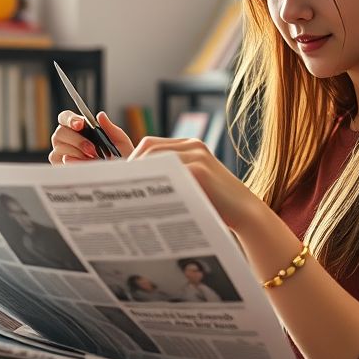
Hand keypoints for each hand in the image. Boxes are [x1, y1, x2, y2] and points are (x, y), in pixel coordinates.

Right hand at [48, 110, 134, 164]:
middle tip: (92, 149)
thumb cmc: (118, 160)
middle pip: (60, 131)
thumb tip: (100, 115)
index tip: (80, 124)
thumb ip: (110, 128)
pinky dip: (76, 162)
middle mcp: (67, 139)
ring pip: (60, 147)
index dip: (70, 119)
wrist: (119, 178)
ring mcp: (61, 153)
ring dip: (78, 152)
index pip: (65, 118)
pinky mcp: (60, 166)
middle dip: (77, 140)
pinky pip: (63, 160)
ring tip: (92, 159)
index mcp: (78, 128)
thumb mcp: (120, 142)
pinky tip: (85, 165)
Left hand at [128, 136, 268, 232]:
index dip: (129, 154)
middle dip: (129, 166)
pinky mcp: (200, 169)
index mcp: (188, 148)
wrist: (245, 213)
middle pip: (148, 147)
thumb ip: (167, 179)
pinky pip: (169, 172)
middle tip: (114, 186)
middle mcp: (192, 146)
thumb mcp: (188, 186)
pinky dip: (154, 183)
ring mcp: (197, 154)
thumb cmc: (214, 204)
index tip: (112, 172)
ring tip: (125, 192)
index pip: (150, 144)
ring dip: (138, 174)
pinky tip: (144, 198)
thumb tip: (131, 185)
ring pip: (155, 157)